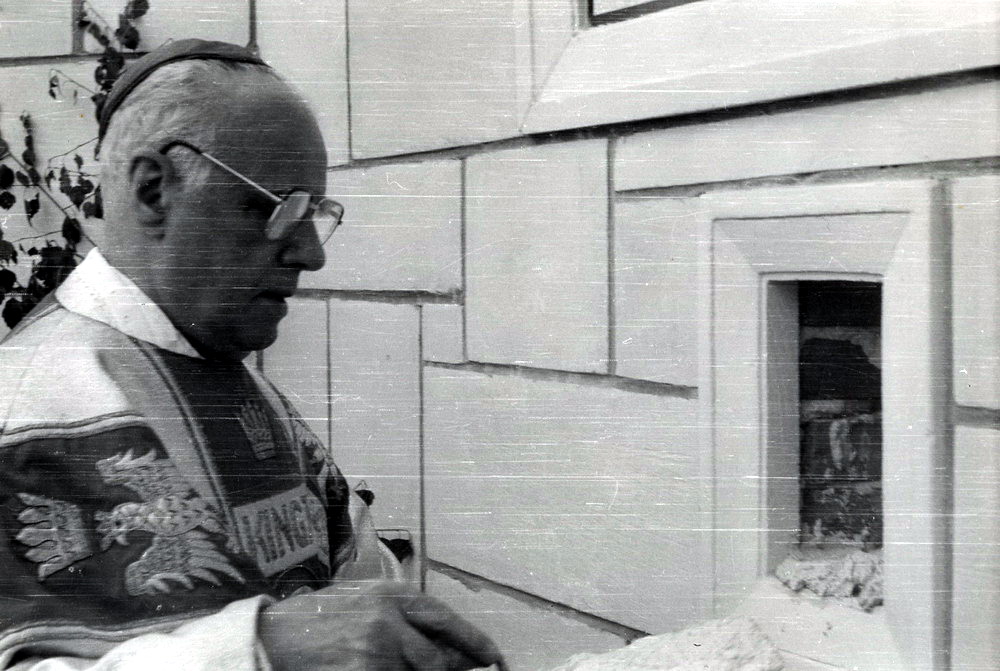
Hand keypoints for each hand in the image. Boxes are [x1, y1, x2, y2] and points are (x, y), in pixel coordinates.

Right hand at [258, 581, 506, 670]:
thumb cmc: (315, 619)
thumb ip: (399, 613)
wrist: (271, 638)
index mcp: (390, 595)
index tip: (493, 658)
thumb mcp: (361, 599)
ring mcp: (375, 652)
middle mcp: (387, 621)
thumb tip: (441, 639)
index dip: (473, 641)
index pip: (444, 619)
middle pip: (438, 657)